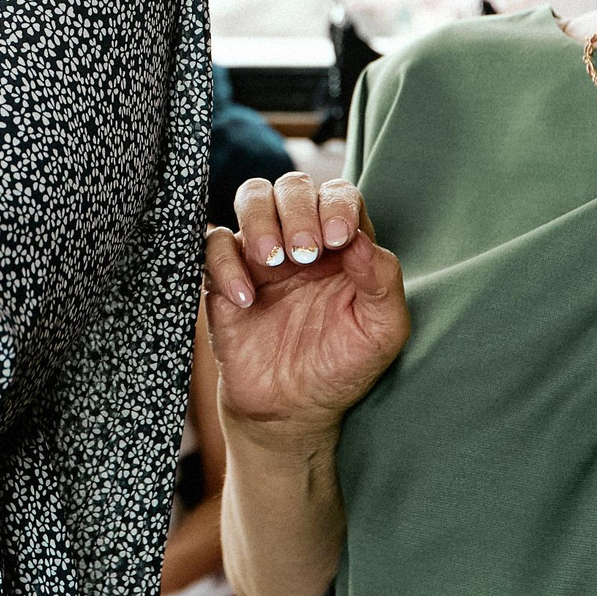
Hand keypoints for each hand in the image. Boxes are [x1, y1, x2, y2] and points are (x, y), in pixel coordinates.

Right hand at [203, 174, 408, 442]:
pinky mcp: (224, 276)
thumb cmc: (340, 366)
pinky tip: (245, 299)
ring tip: (272, 261)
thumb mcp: (381, 331)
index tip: (338, 239)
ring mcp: (261, 254)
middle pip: (294, 185)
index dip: (337, 205)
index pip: (340, 194)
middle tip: (304, 253)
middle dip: (298, 211)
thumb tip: (361, 238)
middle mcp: (302, 238)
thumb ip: (383, 281)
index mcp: (344, 244)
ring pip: (252, 196)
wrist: (291, 410)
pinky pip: (213, 244)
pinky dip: (225, 263)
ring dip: (261, 219)